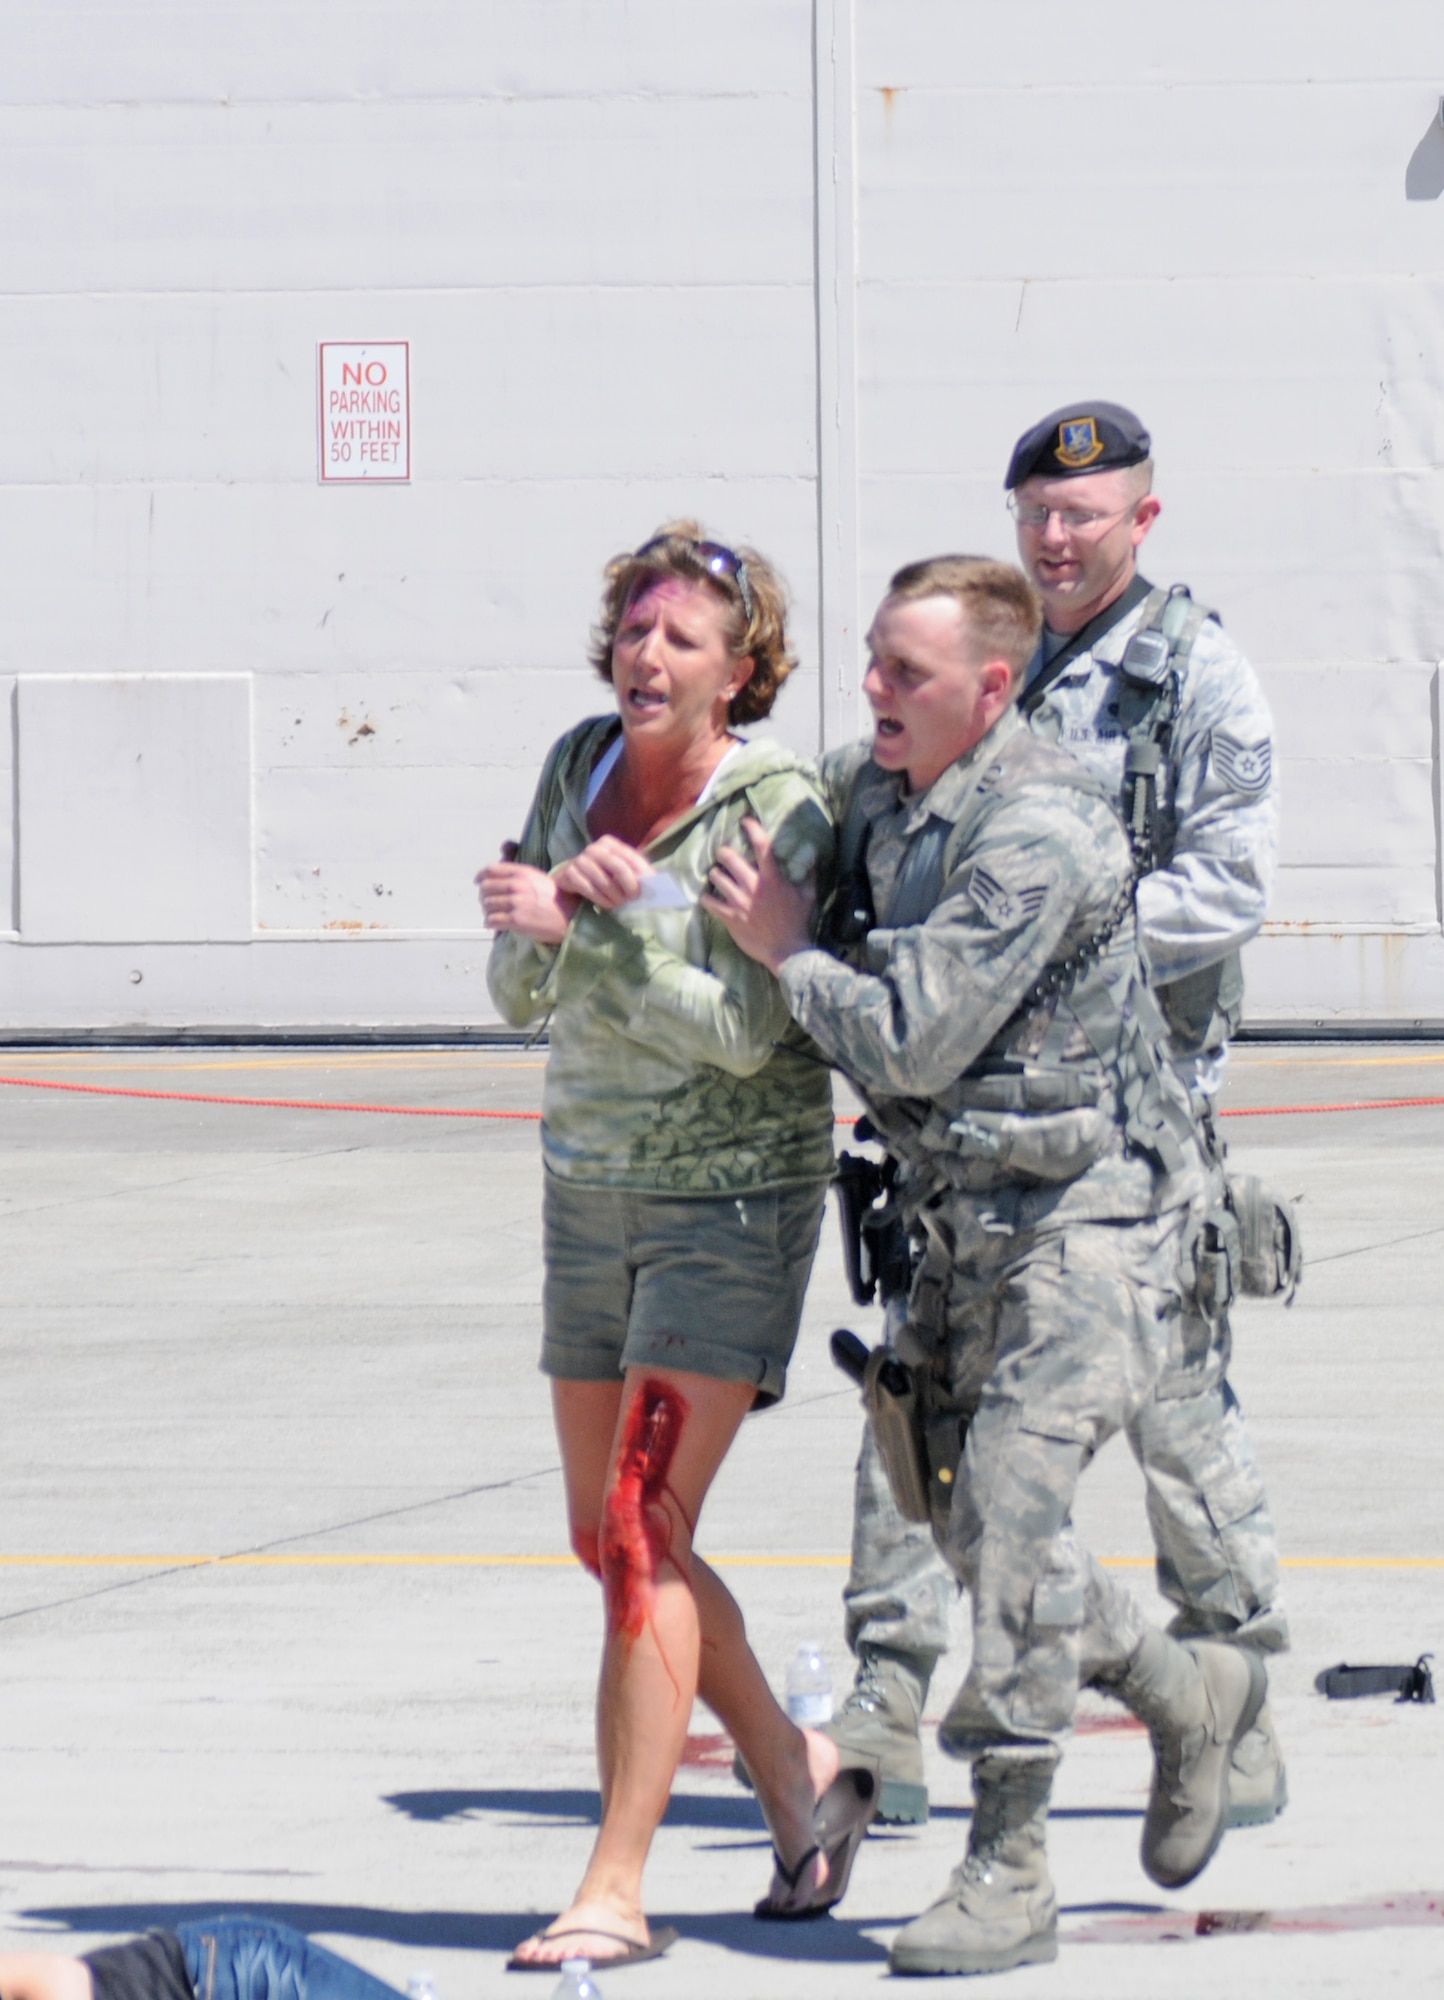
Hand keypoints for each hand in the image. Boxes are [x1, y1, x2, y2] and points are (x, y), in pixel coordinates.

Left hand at [476, 861, 576, 943]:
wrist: (570, 917)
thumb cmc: (555, 898)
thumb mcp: (537, 879)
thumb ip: (517, 876)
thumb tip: (493, 877)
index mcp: (522, 873)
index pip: (491, 870)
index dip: (481, 876)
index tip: (478, 882)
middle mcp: (517, 885)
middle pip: (485, 888)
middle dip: (484, 896)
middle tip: (488, 903)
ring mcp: (516, 903)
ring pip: (487, 905)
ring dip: (487, 911)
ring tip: (493, 915)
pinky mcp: (516, 920)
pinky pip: (492, 920)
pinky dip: (489, 923)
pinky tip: (493, 924)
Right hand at [553, 836, 654, 910]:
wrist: (571, 881)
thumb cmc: (601, 875)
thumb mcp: (618, 870)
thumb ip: (634, 871)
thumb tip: (654, 881)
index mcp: (609, 843)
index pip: (630, 856)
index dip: (642, 872)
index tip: (650, 887)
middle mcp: (594, 848)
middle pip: (618, 867)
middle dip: (630, 884)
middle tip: (634, 897)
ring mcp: (580, 860)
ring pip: (604, 881)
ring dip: (615, 896)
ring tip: (620, 903)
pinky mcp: (569, 874)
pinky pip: (590, 890)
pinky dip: (602, 900)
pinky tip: (608, 905)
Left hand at [701, 817, 814, 973]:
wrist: (787, 952)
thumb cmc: (798, 923)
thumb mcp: (808, 896)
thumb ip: (808, 875)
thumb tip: (812, 858)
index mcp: (773, 879)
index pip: (761, 846)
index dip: (752, 828)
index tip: (745, 821)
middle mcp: (753, 886)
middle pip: (729, 858)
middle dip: (724, 852)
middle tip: (724, 854)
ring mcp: (739, 902)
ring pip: (716, 876)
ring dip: (716, 874)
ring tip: (717, 876)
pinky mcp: (730, 917)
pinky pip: (709, 901)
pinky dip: (707, 897)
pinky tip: (708, 897)